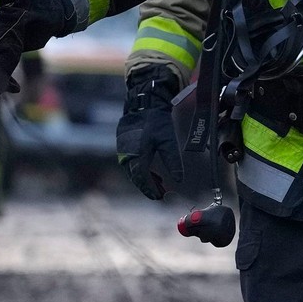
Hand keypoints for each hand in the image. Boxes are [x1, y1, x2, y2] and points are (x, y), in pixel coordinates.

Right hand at [116, 66, 183, 200]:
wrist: (143, 104)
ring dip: (147, 179)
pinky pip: (132, 163)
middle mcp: (126, 155)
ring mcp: (123, 150)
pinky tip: (154, 174)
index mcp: (137, 155)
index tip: (159, 197)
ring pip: (134, 171)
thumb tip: (179, 180)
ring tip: (161, 185)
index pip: (142, 179)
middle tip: (162, 194)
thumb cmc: (157, 122)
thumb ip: (173, 161)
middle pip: (137, 177)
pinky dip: (143, 170)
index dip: (150, 189)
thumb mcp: (168, 141)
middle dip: (149, 186)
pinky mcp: (123, 146)